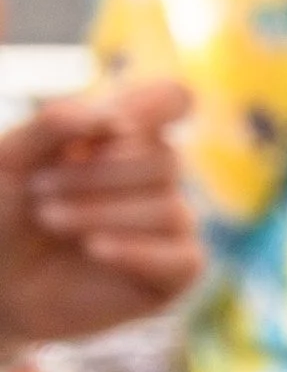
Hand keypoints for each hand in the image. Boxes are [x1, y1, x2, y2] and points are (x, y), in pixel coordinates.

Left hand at [0, 79, 200, 344]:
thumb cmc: (4, 213)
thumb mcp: (9, 159)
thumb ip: (53, 125)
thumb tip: (114, 121)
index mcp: (125, 135)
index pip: (173, 100)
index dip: (161, 104)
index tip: (113, 127)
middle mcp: (156, 175)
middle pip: (166, 159)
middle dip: (97, 174)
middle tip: (39, 190)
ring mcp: (172, 222)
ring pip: (170, 208)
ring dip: (100, 212)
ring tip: (49, 220)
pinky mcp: (177, 271)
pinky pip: (184, 256)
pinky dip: (134, 249)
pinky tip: (92, 249)